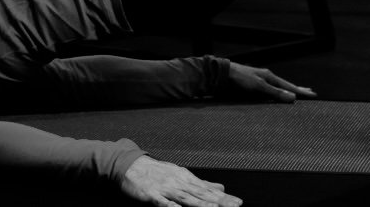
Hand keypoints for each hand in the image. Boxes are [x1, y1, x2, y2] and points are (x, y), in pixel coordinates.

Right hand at [121, 155, 242, 206]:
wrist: (131, 165)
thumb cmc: (157, 172)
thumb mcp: (181, 175)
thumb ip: (202, 184)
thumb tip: (220, 188)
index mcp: (186, 178)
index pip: (208, 190)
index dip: (224, 197)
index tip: (238, 203)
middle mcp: (178, 182)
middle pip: (201, 194)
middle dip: (218, 201)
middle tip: (234, 206)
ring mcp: (166, 188)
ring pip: (186, 198)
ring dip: (200, 204)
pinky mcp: (152, 195)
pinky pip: (163, 202)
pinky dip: (171, 206)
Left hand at [223, 62, 315, 102]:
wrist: (222, 75)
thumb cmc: (240, 79)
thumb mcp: (259, 86)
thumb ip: (275, 92)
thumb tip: (293, 97)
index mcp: (270, 77)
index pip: (290, 86)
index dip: (301, 92)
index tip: (313, 95)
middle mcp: (267, 78)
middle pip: (286, 85)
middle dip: (297, 89)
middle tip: (309, 91)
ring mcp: (260, 81)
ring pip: (278, 87)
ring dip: (288, 90)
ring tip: (296, 93)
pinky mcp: (253, 86)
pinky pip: (270, 90)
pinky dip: (278, 92)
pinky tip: (276, 94)